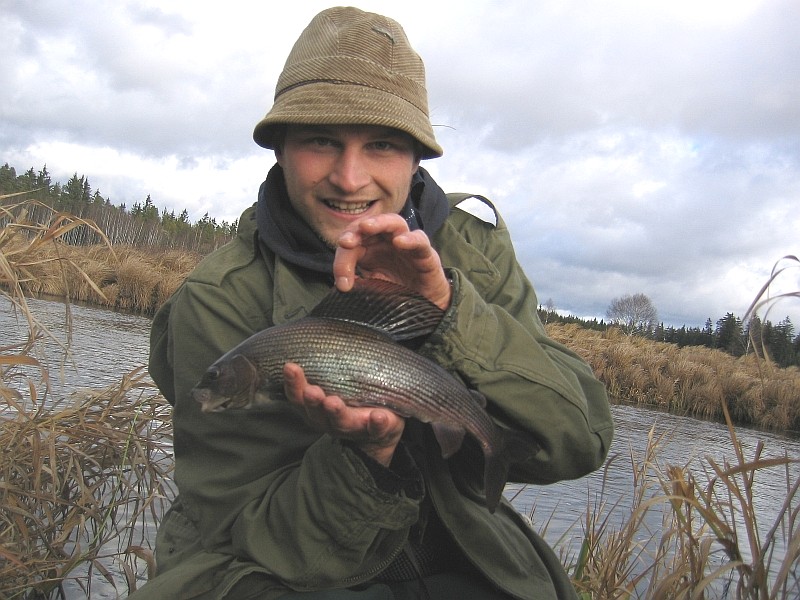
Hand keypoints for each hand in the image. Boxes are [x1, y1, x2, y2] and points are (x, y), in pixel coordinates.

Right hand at [282, 362, 403, 466]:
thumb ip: (328, 366)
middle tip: (311, 391)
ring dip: (337, 412)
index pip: (299, 397)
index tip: (290, 367)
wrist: (382, 429)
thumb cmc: (353, 399)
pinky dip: (377, 423)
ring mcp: (354, 427)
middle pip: (316, 413)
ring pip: (343, 422)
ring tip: (333, 402)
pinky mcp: (378, 431)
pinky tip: (378, 416)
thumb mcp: (337, 383)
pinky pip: (376, 429)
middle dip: (313, 401)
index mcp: (317, 408)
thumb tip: (318, 332)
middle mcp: (330, 421)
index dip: (293, 384)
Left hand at [333, 214, 451, 309]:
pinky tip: (400, 242)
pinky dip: (410, 239)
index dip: (343, 258)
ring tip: (366, 227)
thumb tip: (341, 284)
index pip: (352, 243)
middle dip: (354, 231)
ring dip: (379, 222)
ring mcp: (407, 245)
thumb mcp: (373, 288)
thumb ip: (358, 283)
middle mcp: (387, 242)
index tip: (342, 281)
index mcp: (371, 249)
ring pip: (394, 223)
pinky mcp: (426, 254)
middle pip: (369, 226)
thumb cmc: (400, 292)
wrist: (427, 307)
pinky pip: (419, 240)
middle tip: (345, 242)